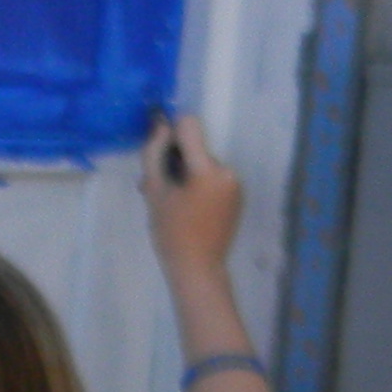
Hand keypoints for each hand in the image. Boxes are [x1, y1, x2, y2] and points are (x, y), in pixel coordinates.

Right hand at [142, 111, 243, 280]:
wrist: (198, 266)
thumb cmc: (171, 231)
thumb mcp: (155, 190)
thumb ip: (154, 153)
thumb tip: (160, 125)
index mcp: (208, 169)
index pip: (190, 126)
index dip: (171, 132)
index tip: (160, 152)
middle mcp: (227, 171)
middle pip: (195, 149)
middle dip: (175, 162)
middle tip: (157, 189)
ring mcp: (235, 183)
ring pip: (203, 164)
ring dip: (185, 175)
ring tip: (171, 201)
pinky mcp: (237, 195)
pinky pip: (213, 178)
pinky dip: (197, 185)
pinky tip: (187, 207)